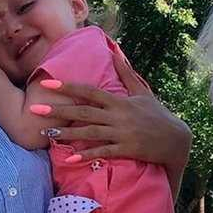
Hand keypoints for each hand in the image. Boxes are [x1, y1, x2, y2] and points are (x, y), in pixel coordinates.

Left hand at [34, 53, 191, 169]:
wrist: (177, 139)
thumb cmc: (158, 115)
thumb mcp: (143, 92)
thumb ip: (126, 74)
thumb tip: (115, 52)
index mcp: (119, 101)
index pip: (89, 91)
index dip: (67, 86)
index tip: (47, 83)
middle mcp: (118, 115)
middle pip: (83, 111)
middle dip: (58, 109)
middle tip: (35, 109)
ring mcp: (122, 133)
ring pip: (89, 132)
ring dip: (67, 133)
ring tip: (46, 133)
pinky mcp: (126, 149)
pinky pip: (102, 152)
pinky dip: (86, 156)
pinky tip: (69, 159)